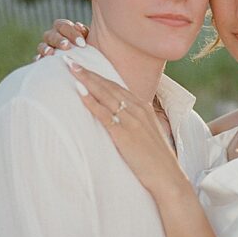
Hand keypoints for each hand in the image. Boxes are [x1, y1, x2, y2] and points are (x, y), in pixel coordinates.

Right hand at [35, 19, 88, 59]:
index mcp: (64, 30)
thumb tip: (78, 25)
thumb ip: (85, 32)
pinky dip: (39, 59)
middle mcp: (53, 37)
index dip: (71, 33)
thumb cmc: (90, 51)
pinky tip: (41, 61)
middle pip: (50, 34)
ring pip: (42, 46)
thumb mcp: (92, 41)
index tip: (81, 43)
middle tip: (67, 47)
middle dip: (59, 40)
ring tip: (51, 53)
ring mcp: (47, 49)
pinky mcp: (44, 61)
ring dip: (46, 48)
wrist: (90, 66)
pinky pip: (38, 59)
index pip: (62, 25)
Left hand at [66, 60, 181, 192]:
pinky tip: (79, 91)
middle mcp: (138, 110)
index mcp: (144, 108)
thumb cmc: (156, 160)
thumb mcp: (148, 135)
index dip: (99, 75)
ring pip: (105, 95)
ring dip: (86, 80)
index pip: (117, 86)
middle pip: (109, 86)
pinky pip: (104, 114)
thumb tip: (119, 120)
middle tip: (69, 59)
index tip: (84, 65)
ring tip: (70, 68)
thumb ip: (135, 123)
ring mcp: (132, 120)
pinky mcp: (124, 134)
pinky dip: (91, 101)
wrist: (168, 177)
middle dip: (88, 71)